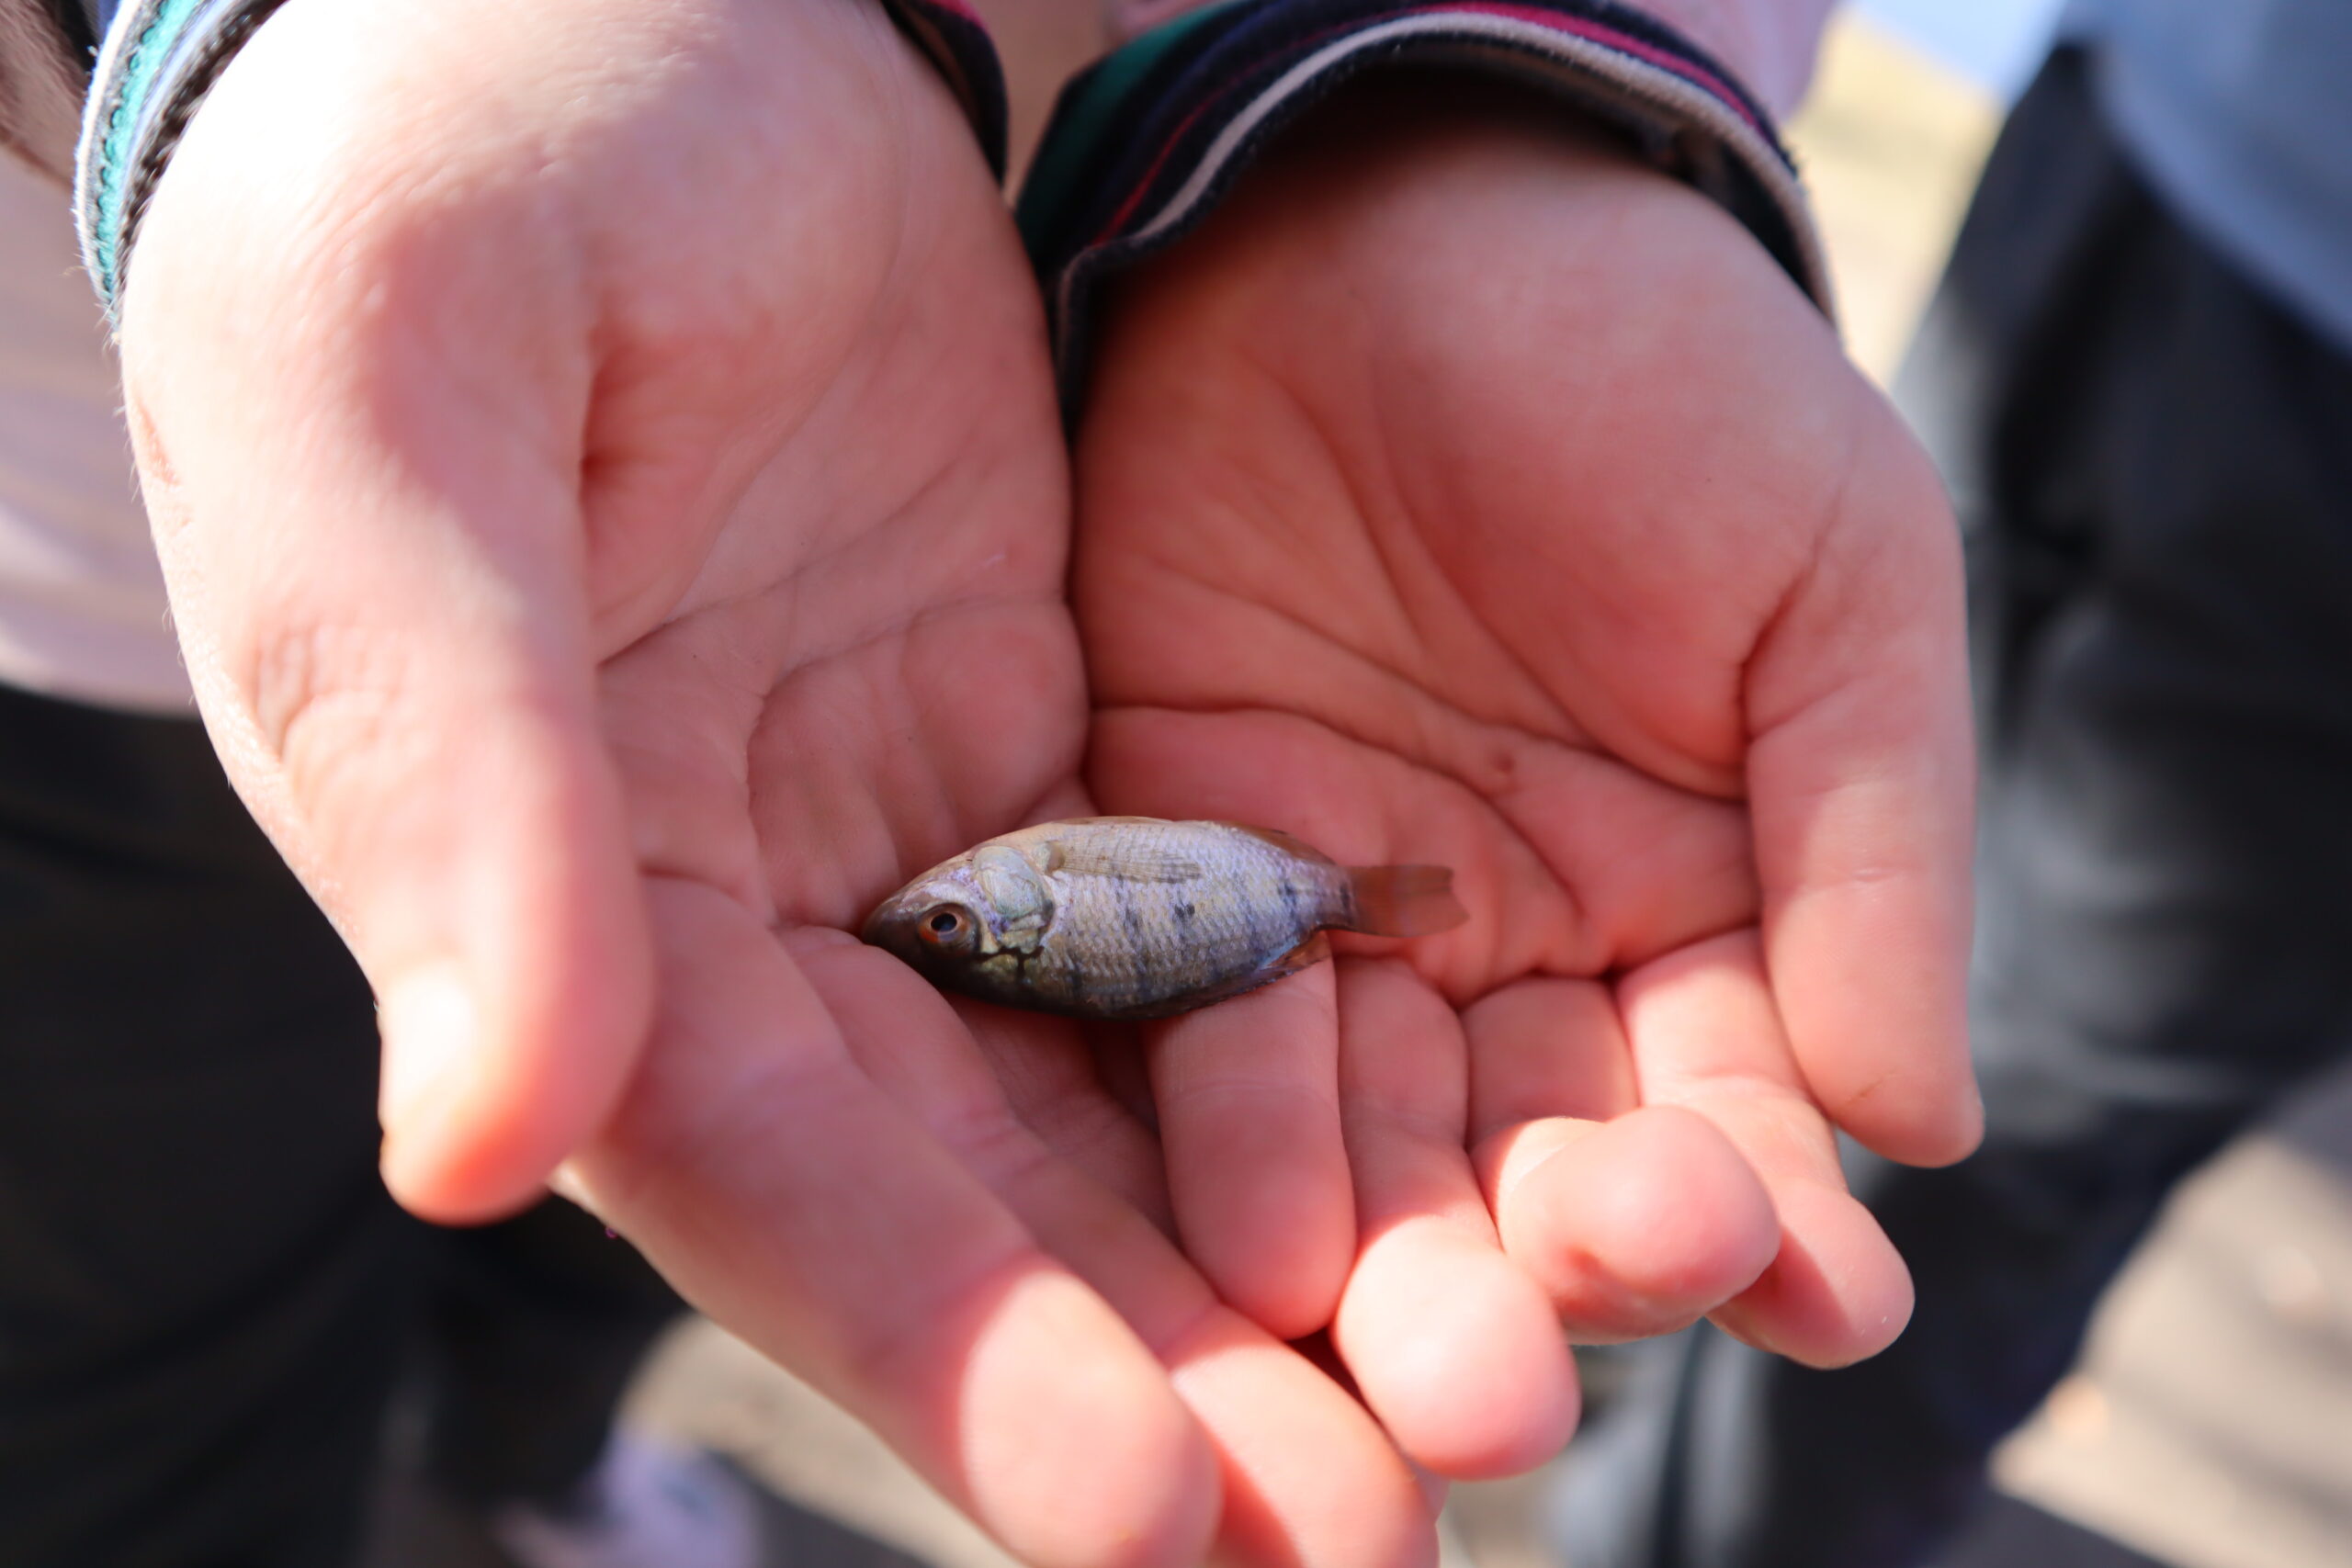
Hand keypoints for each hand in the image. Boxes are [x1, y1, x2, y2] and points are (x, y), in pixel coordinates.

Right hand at [115, 0, 1437, 1559]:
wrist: (617, 2)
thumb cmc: (452, 174)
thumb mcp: (406, 421)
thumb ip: (455, 774)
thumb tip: (472, 1147)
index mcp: (550, 890)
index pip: (757, 1176)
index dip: (943, 1352)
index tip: (1148, 1510)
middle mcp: (730, 919)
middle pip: (958, 1203)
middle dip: (1159, 1382)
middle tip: (1376, 1541)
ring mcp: (897, 842)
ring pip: (1097, 1107)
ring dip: (1269, 1274)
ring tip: (1471, 1420)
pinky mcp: (1032, 751)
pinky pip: (1188, 939)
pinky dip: (1308, 1067)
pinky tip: (1462, 1174)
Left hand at [1062, 81, 1978, 1474]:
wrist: (1395, 210)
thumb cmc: (1655, 376)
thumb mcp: (1831, 583)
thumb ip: (1874, 850)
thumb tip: (1923, 1135)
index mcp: (1696, 909)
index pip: (1732, 1108)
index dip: (1759, 1206)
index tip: (1792, 1288)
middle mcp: (1510, 956)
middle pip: (1522, 1168)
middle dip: (1527, 1283)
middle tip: (1509, 1393)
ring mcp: (1333, 922)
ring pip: (1353, 1134)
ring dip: (1366, 1256)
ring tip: (1380, 1360)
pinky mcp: (1166, 864)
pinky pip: (1186, 1016)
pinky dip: (1213, 1124)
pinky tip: (1235, 1232)